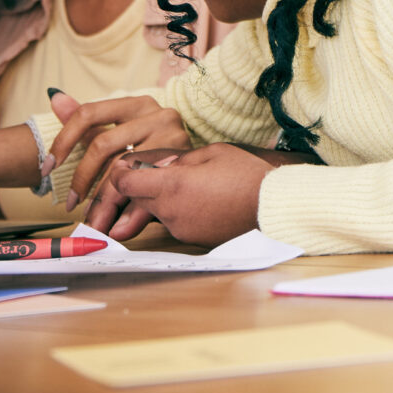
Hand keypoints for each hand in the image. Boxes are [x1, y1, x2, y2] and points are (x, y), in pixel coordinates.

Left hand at [44, 91, 190, 209]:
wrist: (203, 166)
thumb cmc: (154, 148)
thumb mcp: (121, 131)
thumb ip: (88, 119)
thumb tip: (55, 96)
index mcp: (138, 104)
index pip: (89, 113)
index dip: (63, 140)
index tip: (48, 167)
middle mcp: (159, 116)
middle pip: (103, 146)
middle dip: (82, 181)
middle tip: (71, 206)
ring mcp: (174, 141)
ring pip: (124, 171)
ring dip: (103, 202)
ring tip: (91, 223)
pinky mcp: (184, 167)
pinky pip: (147, 191)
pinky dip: (130, 213)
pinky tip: (118, 228)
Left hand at [86, 143, 272, 245]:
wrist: (272, 206)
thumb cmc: (246, 175)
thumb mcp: (211, 153)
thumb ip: (176, 159)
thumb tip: (153, 165)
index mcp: (173, 185)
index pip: (125, 183)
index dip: (120, 173)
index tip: (125, 166)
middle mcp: (171, 211)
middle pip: (136, 198)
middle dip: (140, 185)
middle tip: (158, 172)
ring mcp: (181, 228)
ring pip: (155, 211)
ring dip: (160, 198)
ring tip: (187, 186)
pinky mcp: (191, 239)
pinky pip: (173, 222)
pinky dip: (178, 211)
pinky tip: (200, 201)